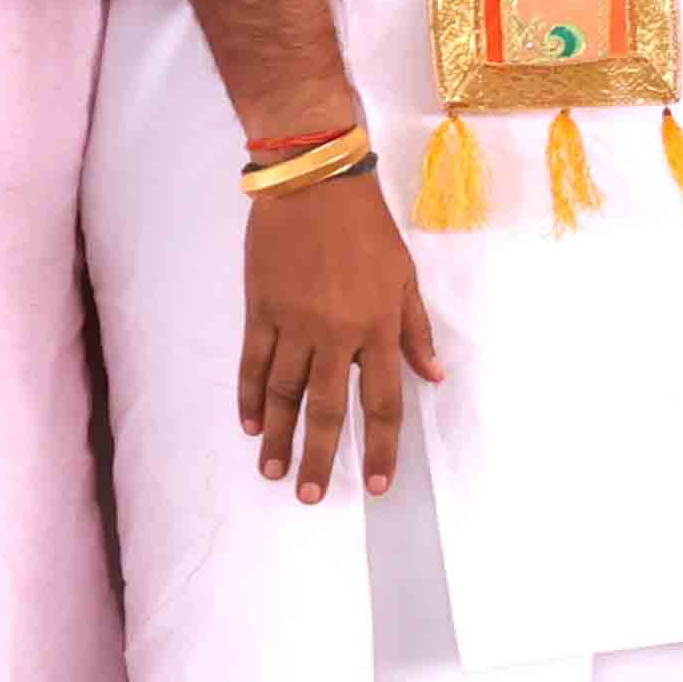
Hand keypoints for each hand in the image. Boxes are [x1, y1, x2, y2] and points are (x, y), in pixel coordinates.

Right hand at [238, 166, 442, 504]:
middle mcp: (336, 333)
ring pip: (283, 394)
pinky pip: (253, 364)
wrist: (314, 184)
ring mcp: (293, 324)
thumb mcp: (405, 276)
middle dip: (321, 457)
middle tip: (310, 497)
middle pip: (327, 409)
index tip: (378, 484)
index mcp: (378, 326)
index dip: (382, 446)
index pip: (383, 400)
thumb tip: (433, 377)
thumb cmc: (367, 229)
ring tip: (273, 473)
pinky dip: (248, 398)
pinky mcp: (260, 310)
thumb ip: (415, 331)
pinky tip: (249, 426)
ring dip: (278, 437)